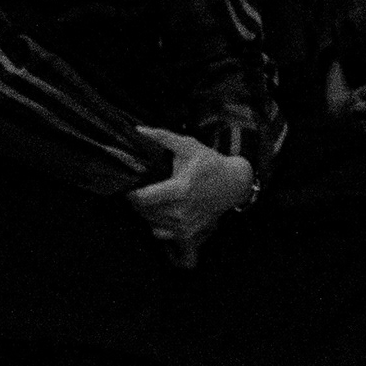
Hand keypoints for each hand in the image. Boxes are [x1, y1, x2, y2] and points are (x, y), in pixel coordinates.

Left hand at [125, 126, 254, 264]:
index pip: (142, 199)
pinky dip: (157, 224)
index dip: (131, 193)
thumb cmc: (210, 163)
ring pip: (150, 222)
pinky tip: (162, 212)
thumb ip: (161, 137)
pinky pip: (160, 234)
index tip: (131, 185)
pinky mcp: (188, 234)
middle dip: (138, 200)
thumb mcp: (187, 145)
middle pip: (143, 211)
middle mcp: (182, 211)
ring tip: (154, 198)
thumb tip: (138, 131)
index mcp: (180, 189)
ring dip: (146, 212)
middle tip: (142, 188)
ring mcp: (185, 225)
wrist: (234, 184)